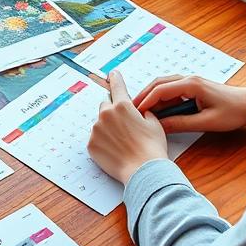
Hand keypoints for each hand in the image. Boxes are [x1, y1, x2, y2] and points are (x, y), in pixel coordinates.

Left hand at [89, 71, 167, 185]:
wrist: (143, 171)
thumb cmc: (152, 148)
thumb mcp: (154, 123)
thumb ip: (143, 111)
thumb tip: (138, 111)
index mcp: (122, 106)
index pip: (117, 86)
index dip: (115, 79)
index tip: (112, 74)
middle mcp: (106, 114)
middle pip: (106, 105)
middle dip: (113, 111)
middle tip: (124, 125)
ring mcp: (96, 130)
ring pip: (100, 123)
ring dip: (108, 128)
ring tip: (122, 142)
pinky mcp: (91, 144)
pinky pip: (96, 138)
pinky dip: (103, 142)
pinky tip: (115, 150)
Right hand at [133, 74, 245, 133]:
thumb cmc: (233, 111)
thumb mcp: (207, 122)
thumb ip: (182, 123)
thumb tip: (160, 127)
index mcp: (191, 85)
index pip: (161, 90)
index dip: (146, 101)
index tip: (135, 112)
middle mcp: (188, 79)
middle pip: (158, 84)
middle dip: (143, 96)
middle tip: (131, 109)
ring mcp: (190, 82)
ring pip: (164, 85)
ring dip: (152, 96)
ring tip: (140, 110)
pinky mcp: (193, 88)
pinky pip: (172, 90)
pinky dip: (161, 98)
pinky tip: (157, 109)